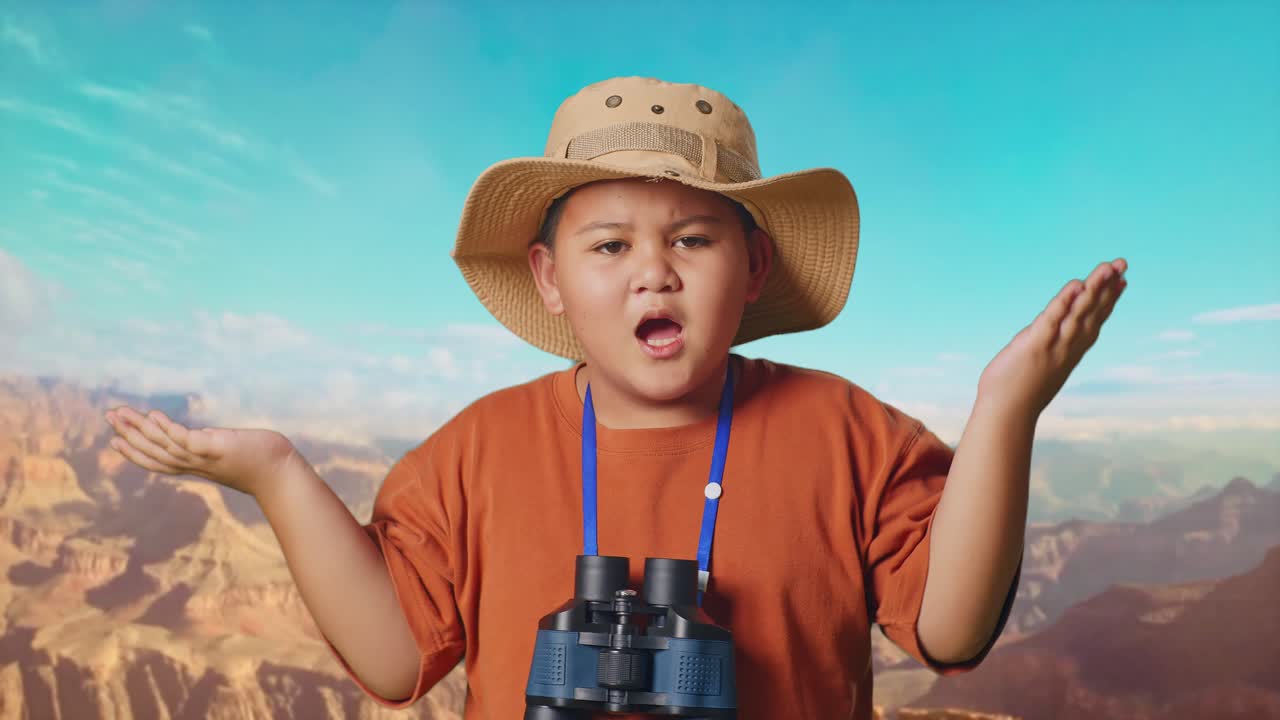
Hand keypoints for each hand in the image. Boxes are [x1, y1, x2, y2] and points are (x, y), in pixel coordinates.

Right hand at [104, 407, 297, 498]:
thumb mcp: (231, 453)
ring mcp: (204, 457)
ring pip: (163, 445)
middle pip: (154, 452)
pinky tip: (152, 415)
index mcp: (196, 466)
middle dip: (129, 436)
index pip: (159, 461)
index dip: (136, 452)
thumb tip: (212, 440)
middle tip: (108, 418)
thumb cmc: (261, 462)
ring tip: (119, 413)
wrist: (281, 473)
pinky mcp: (216, 448)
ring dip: (139, 429)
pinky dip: (166, 428)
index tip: (115, 441)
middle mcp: (195, 464)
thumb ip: (216, 447)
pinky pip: (184, 439)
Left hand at [977, 258, 1128, 418]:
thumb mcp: (1038, 367)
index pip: (1093, 321)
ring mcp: (1053, 347)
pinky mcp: (1034, 345)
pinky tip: (1076, 285)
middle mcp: (1067, 348)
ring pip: (1078, 313)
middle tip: (1123, 264)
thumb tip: (1041, 335)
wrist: (1006, 415)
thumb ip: (1044, 348)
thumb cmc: (1017, 394)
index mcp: (1069, 352)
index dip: (1108, 301)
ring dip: (1093, 289)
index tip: (1122, 282)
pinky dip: (1064, 302)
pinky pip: (1052, 320)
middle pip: (1092, 313)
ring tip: (1107, 268)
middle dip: (1108, 288)